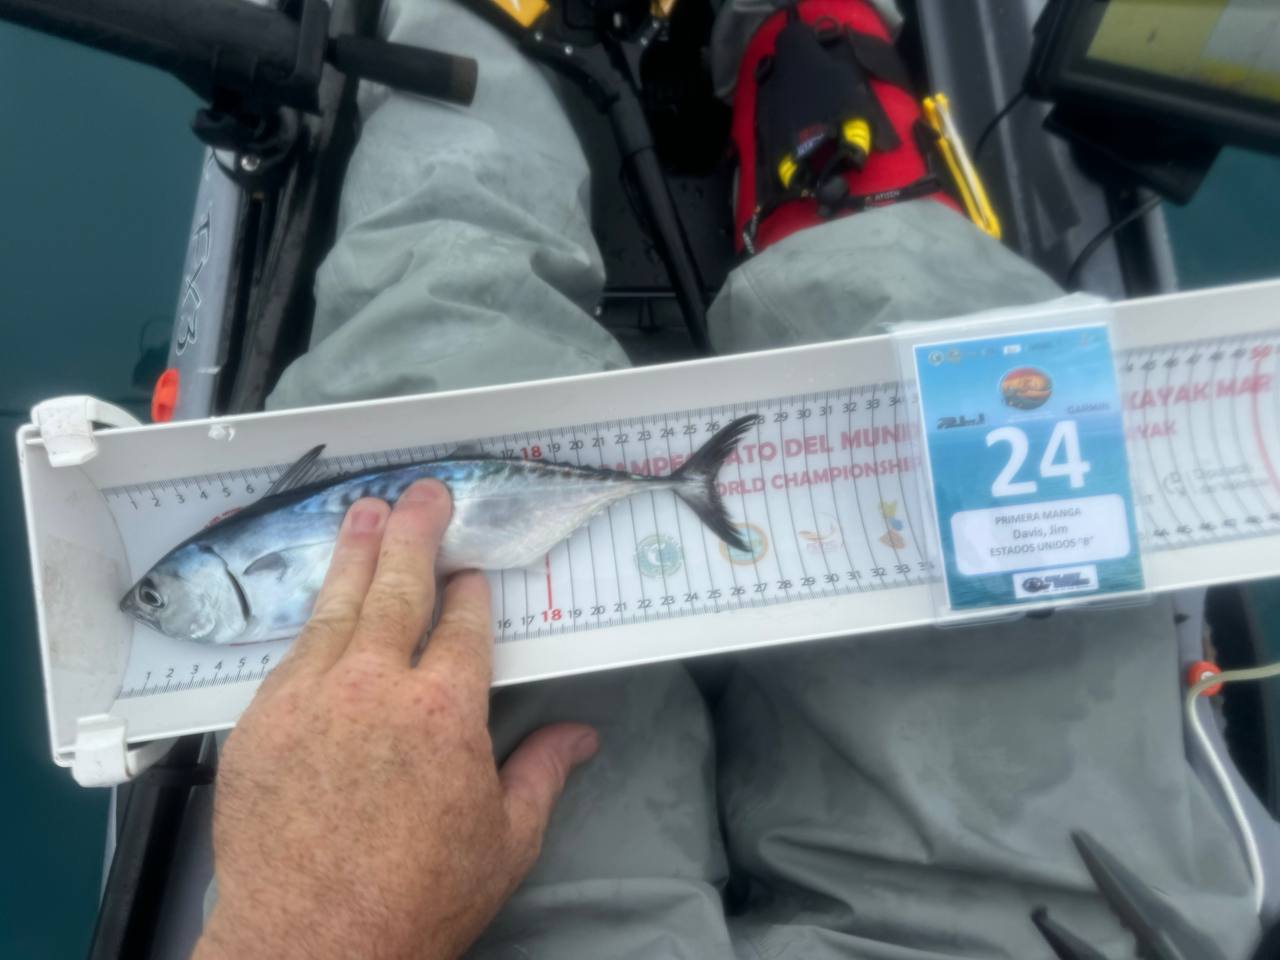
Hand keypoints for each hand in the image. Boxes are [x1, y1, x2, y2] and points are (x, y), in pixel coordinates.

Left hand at [194, 480, 598, 959]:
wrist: (310, 942)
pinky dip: (315, 620)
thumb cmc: (417, 897)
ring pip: (338, 607)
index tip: (472, 572)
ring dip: (356, 554)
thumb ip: (543, 772)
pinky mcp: (261, 720)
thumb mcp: (506, 841)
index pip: (462, 623)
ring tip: (365, 512)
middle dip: (415, 534)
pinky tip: (323, 603)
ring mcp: (310, 697)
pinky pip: (293, 653)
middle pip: (399, 589)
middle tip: (422, 494)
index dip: (470, 592)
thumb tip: (582, 733)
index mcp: (444, 709)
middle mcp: (375, 686)